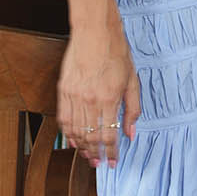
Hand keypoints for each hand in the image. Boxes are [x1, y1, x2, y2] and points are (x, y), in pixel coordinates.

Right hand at [57, 19, 141, 166]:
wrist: (95, 32)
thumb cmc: (116, 53)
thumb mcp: (133, 81)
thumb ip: (133, 109)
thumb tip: (131, 133)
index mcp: (110, 99)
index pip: (110, 136)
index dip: (112, 153)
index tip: (114, 162)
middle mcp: (90, 100)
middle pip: (91, 137)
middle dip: (95, 154)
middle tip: (99, 163)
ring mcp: (74, 95)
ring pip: (76, 131)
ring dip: (82, 147)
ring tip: (87, 156)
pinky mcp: (63, 90)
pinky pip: (63, 118)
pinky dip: (68, 132)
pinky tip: (73, 140)